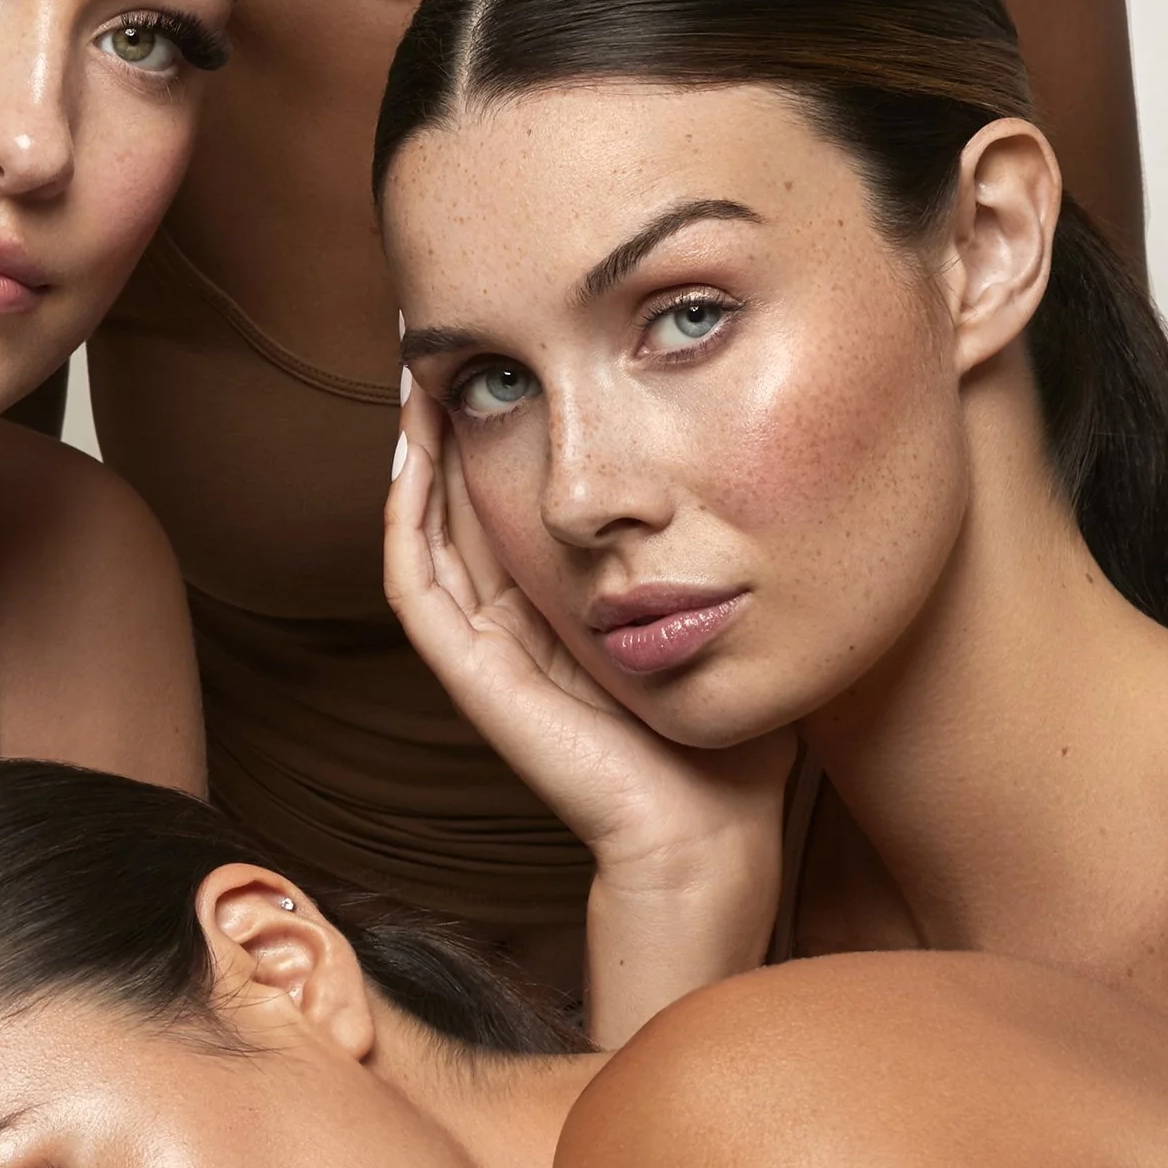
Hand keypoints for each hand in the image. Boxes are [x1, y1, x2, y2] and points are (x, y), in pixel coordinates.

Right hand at [384, 382, 789, 894]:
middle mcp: (510, 622)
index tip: (508, 348)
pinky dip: (404, 515)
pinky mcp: (471, 672)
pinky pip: (414, 581)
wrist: (710, 831)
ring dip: (411, 450)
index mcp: (559, 608)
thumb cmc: (730, 736)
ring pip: (423, 527)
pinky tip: (412, 452)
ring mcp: (482, 648)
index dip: (495, 425)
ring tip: (415, 372)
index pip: (508, 497)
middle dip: (447, 418)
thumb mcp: (723, 612)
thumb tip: (762, 466)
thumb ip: (719, 553)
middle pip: (456, 499)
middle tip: (441, 336)